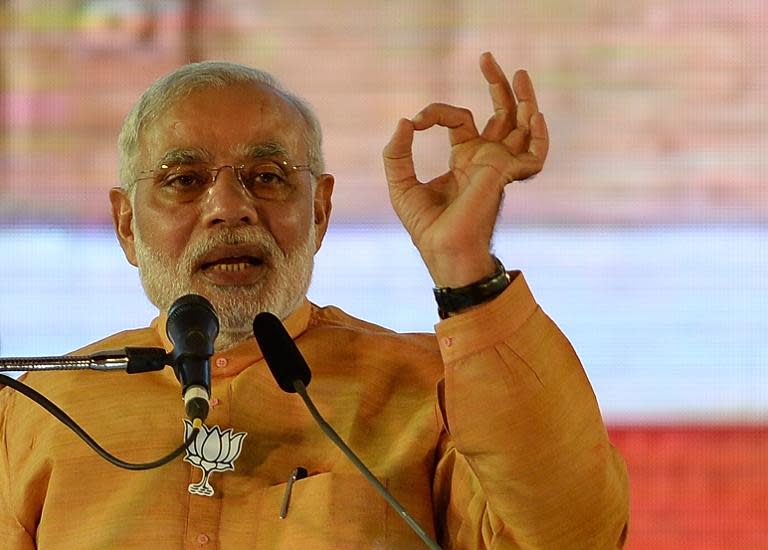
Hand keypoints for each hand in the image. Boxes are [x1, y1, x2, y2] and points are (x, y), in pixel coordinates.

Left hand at [383, 52, 548, 286]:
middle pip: (501, 115)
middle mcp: (486, 160)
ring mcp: (498, 167)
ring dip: (523, 99)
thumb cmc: (426, 226)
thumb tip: (405, 121)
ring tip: (518, 72)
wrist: (442, 250)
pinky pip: (534, 155)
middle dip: (497, 86)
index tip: (416, 121)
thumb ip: (397, 153)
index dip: (437, 112)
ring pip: (522, 126)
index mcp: (465, 160)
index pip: (459, 121)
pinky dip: (539, 135)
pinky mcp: (504, 175)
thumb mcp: (401, 184)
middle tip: (487, 58)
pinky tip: (535, 114)